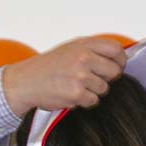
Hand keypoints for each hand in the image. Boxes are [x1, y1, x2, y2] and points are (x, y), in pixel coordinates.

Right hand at [1, 37, 126, 114]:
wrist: (26, 81)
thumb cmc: (48, 66)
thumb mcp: (71, 49)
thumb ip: (93, 50)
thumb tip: (119, 57)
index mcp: (84, 44)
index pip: (117, 50)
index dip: (120, 61)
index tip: (116, 67)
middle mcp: (84, 57)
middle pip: (115, 72)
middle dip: (107, 78)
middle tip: (92, 80)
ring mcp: (81, 76)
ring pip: (104, 88)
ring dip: (93, 91)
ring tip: (76, 86)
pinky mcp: (77, 93)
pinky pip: (93, 100)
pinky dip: (84, 101)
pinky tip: (71, 94)